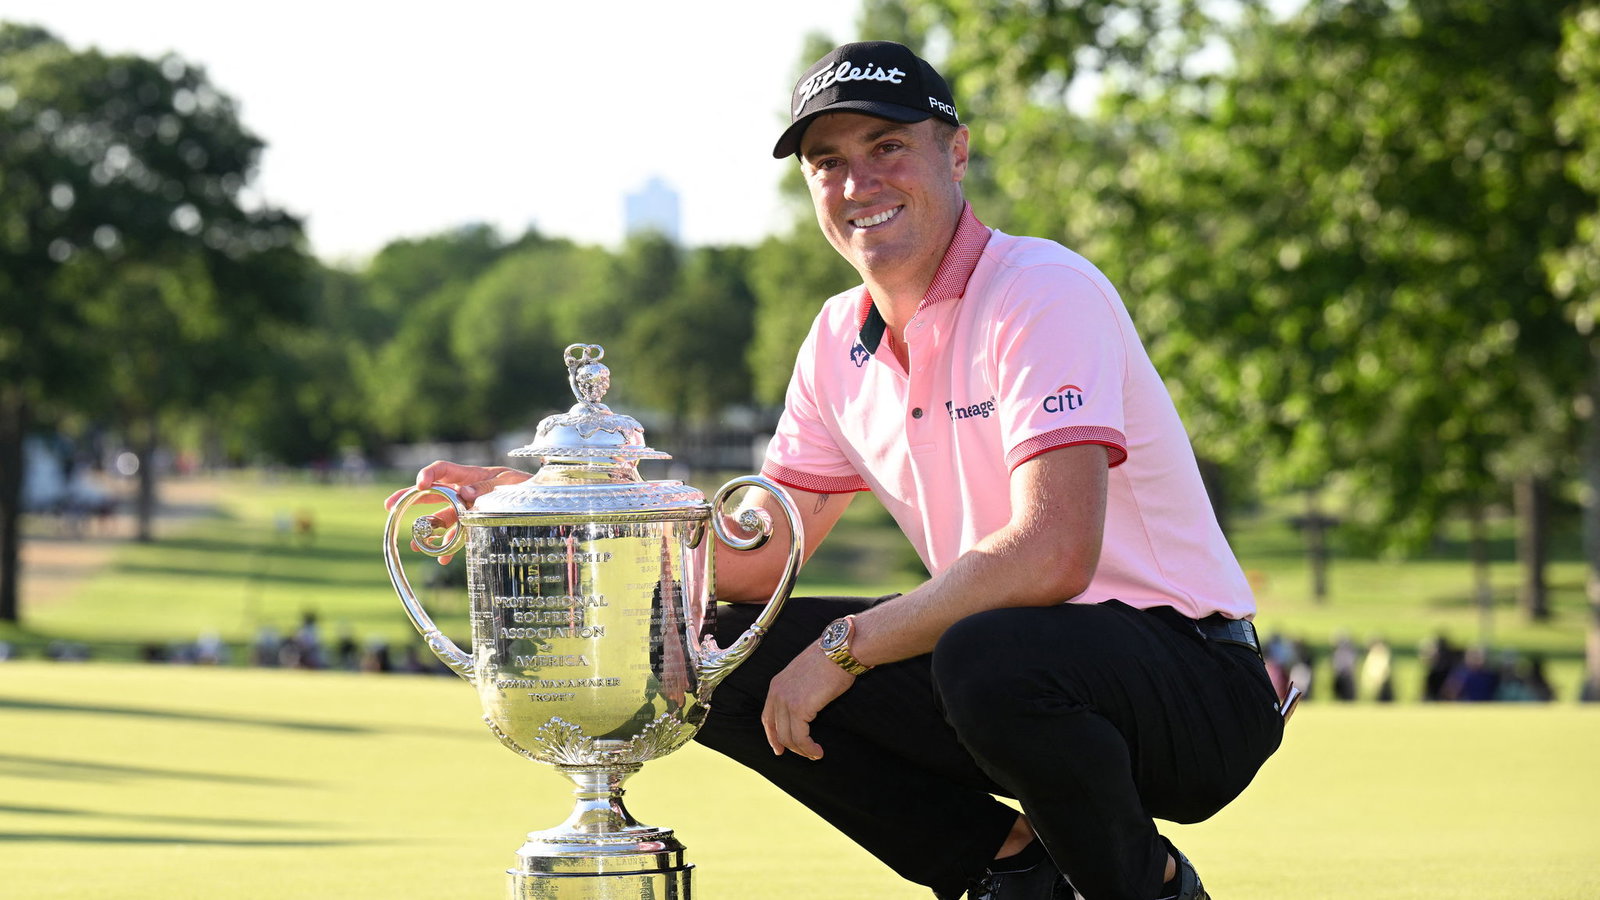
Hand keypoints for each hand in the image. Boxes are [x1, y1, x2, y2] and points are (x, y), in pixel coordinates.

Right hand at [383, 461, 530, 563]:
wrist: (537, 496)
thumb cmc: (520, 482)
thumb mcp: (506, 482)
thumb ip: (484, 488)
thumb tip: (463, 493)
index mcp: (468, 475)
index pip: (443, 469)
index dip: (429, 474)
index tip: (420, 484)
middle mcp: (461, 491)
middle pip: (431, 493)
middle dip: (409, 499)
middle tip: (390, 506)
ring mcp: (465, 508)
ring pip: (441, 518)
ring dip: (427, 530)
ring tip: (414, 544)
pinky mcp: (473, 524)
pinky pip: (456, 535)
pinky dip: (449, 546)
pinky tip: (442, 558)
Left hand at [760, 646, 856, 759]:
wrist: (839, 650)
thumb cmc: (830, 660)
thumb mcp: (806, 675)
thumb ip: (800, 690)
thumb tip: (807, 707)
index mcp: (777, 684)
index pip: (767, 717)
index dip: (772, 736)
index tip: (779, 749)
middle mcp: (777, 693)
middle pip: (776, 730)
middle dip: (789, 747)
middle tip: (805, 755)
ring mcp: (786, 701)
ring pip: (788, 737)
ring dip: (802, 750)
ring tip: (815, 754)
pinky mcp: (799, 708)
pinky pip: (800, 737)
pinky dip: (808, 748)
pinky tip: (818, 751)